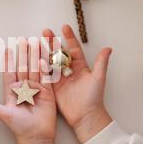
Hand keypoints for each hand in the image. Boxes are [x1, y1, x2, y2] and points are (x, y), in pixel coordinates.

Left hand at [0, 37, 56, 143]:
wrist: (36, 137)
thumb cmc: (19, 127)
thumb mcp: (3, 114)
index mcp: (12, 91)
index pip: (9, 72)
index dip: (8, 61)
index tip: (7, 49)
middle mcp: (24, 88)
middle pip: (24, 67)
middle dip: (23, 53)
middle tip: (23, 39)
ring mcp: (36, 89)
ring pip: (35, 69)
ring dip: (35, 55)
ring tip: (36, 42)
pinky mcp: (48, 92)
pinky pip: (47, 77)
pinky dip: (45, 68)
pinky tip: (43, 58)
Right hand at [43, 25, 112, 143]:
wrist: (85, 116)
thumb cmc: (94, 97)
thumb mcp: (98, 78)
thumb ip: (101, 63)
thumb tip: (108, 48)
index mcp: (80, 66)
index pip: (73, 48)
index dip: (69, 37)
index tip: (64, 27)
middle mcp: (69, 70)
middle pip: (59, 52)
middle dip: (52, 41)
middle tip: (45, 31)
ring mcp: (60, 78)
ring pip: (51, 61)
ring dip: (44, 51)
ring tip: (36, 41)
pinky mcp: (53, 87)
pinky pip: (46, 74)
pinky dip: (40, 66)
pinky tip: (34, 58)